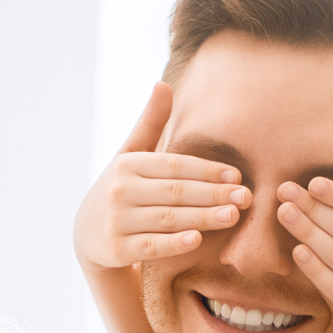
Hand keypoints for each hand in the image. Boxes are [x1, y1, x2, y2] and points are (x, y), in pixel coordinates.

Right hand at [74, 82, 249, 268]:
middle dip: (213, 194)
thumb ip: (150, 123)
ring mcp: (117, 221)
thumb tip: (163, 83)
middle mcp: (120, 190)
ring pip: (168, 219)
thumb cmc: (120, 189)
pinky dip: (173, 244)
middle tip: (246, 197)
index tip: (236, 175)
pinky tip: (197, 240)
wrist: (86, 235)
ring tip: (233, 216)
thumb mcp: (130, 155)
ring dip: (202, 217)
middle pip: (175, 192)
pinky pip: (151, 246)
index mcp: (128, 165)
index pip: (174, 166)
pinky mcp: (117, 249)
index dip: (206, 170)